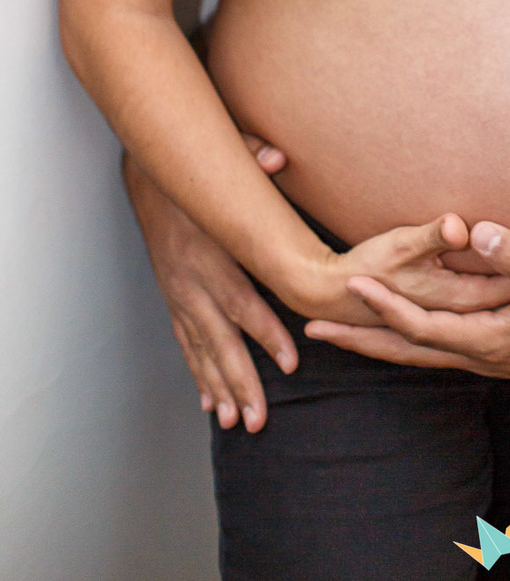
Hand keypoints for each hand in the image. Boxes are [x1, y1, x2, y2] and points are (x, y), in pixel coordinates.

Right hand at [123, 139, 296, 432]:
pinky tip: (210, 402)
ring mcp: (179, 294)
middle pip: (218, 339)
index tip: (290, 361)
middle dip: (240, 381)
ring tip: (238, 423)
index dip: (265, 331)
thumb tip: (278, 157)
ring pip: (200, 350)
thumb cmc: (196, 173)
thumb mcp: (225, 156)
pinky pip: (186, 343)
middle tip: (259, 420)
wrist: (148, 179)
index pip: (240, 298)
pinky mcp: (173, 298)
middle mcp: (190, 282)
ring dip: (219, 388)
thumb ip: (253, 157)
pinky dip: (198, 373)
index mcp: (208, 253)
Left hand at [306, 221, 509, 381]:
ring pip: (422, 353)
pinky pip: (441, 349)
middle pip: (408, 350)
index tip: (353, 286)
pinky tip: (404, 330)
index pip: (423, 326)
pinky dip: (411, 339)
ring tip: (342, 334)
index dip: (386, 306)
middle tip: (313, 332)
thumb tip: (475, 231)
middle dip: (361, 339)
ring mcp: (490, 358)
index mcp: (493, 339)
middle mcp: (484, 356)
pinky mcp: (499, 351)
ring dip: (380, 342)